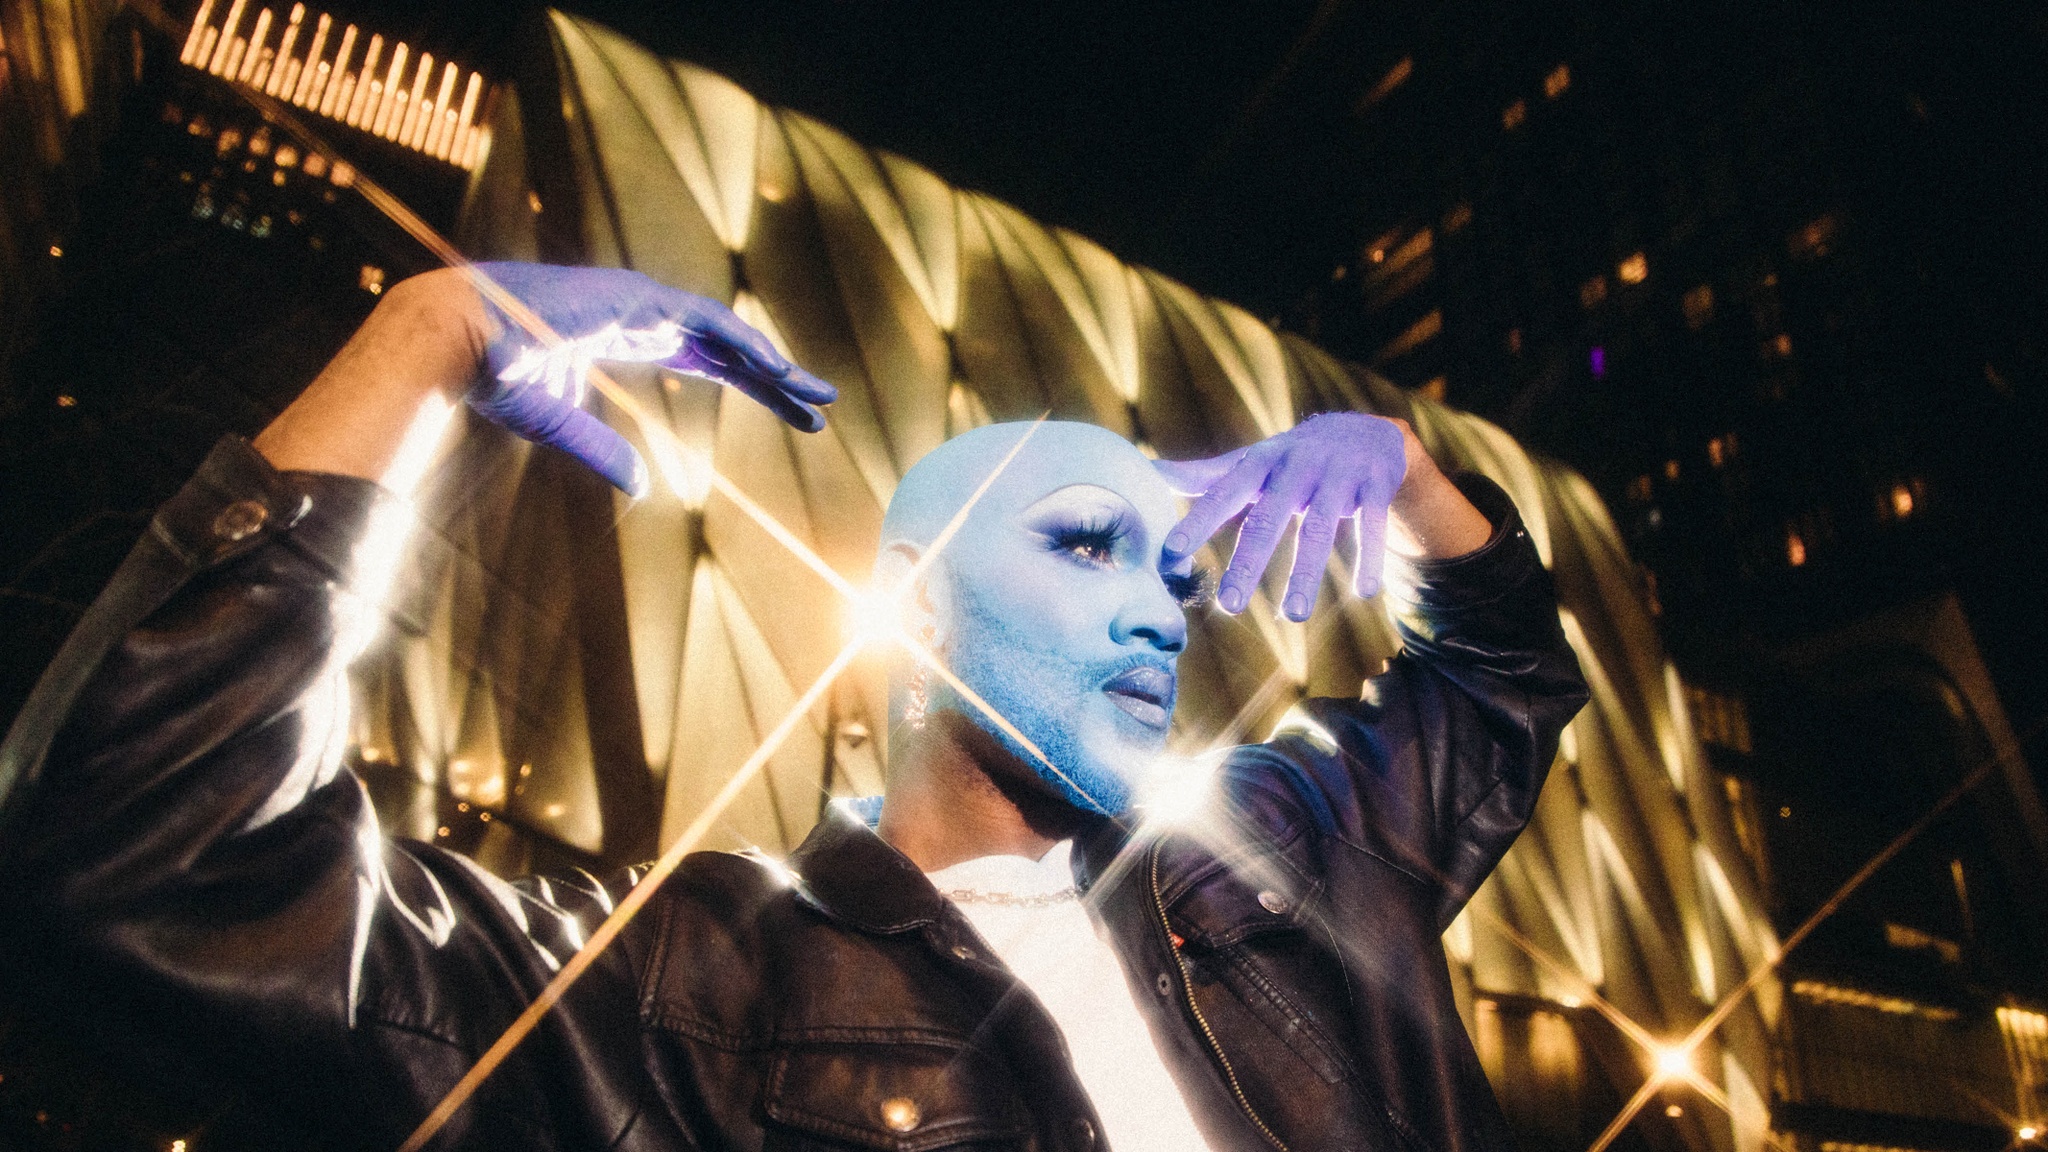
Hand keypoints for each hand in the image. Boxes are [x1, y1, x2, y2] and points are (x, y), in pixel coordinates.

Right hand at [466, 263, 836, 495]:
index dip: (751, 384)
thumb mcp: (562, 424)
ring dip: (773, 362)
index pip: (706, 361)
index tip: (791, 412)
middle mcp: (642, 315)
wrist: (457, 340)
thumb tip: (643, 486)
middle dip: (775, 378)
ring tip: (816, 393)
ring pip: (725, 333)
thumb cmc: (496, 377)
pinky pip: (704, 320)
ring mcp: (640, 301)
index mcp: (625, 336)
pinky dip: (743, 342)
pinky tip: (777, 367)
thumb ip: (604, 451)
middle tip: (821, 406)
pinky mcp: (634, 297)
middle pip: (727, 349)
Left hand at [1156, 413, 1410, 620]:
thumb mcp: (1251, 461)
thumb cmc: (1293, 457)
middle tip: (1228, 605)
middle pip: (1268, 520)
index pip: (1222, 495)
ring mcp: (1337, 476)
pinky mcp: (1375, 486)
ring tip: (1293, 616)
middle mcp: (1296, 467)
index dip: (1197, 523)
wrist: (1366, 430)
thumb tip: (1149, 472)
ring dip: (1306, 573)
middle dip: (1248, 562)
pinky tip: (1367, 591)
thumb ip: (1203, 475)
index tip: (1171, 555)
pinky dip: (1370, 556)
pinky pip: (1372, 524)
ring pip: (1319, 529)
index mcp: (1260, 464)